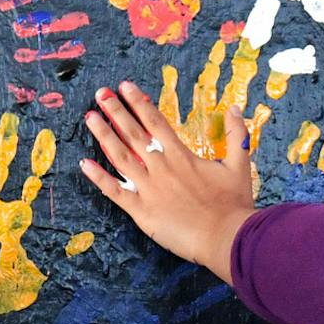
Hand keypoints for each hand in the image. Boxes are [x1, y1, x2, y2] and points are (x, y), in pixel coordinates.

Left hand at [79, 82, 255, 281]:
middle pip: (133, 133)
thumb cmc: (233, 204)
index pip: (155, 121)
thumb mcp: (239, 165)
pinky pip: (115, 191)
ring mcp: (149, 188)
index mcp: (181, 155)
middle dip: (116, 111)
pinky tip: (84, 164)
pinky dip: (99, 177)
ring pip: (120, 157)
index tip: (125, 87)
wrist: (225, 236)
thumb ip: (237, 134)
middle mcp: (161, 167)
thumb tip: (235, 109)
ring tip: (90, 118)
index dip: (139, 102)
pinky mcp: (141, 210)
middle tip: (101, 93)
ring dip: (103, 136)